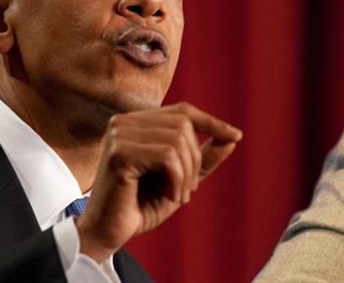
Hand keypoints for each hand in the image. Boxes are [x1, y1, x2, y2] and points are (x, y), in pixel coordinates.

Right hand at [75, 102, 242, 261]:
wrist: (108, 233)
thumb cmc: (141, 206)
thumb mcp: (181, 179)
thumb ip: (203, 159)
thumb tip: (232, 138)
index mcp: (136, 123)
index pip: (182, 111)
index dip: (211, 122)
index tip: (235, 135)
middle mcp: (124, 122)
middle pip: (184, 125)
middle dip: (195, 160)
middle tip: (188, 190)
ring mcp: (119, 135)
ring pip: (177, 141)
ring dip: (187, 174)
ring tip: (178, 196)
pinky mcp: (119, 154)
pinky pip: (167, 157)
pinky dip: (177, 180)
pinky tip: (170, 196)